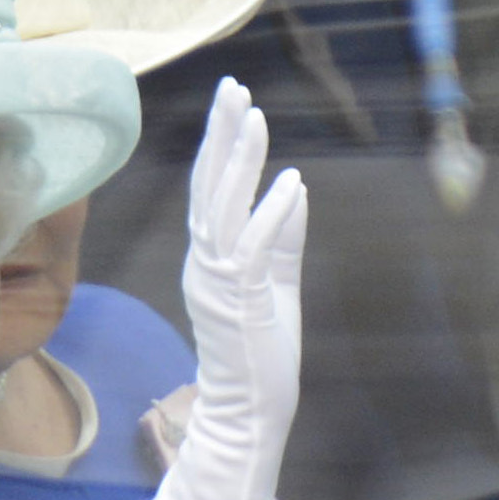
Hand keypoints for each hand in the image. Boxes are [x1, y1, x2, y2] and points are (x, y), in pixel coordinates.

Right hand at [150, 76, 306, 499]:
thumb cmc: (263, 353)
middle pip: (208, 187)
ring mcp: (217, 283)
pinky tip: (288, 183)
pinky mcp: (239, 303)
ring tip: (254, 118)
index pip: (211, 190)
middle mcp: (204, 263)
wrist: (251, 412)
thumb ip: (284, 237)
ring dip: (239, 163)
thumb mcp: (279, 285)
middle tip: (232, 87)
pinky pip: (253, 251)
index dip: (221, 144)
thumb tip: (294, 187)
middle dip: (220, 135)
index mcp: (210, 257)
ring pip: (223, 210)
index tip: (234, 101)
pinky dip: (270, 216)